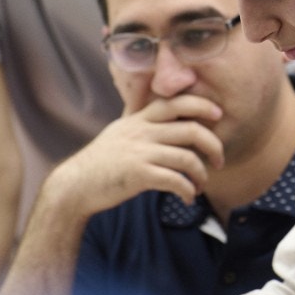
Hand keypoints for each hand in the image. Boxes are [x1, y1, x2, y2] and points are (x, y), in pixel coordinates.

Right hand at [38, 94, 224, 219]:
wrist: (74, 186)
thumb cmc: (100, 161)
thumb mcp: (118, 129)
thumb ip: (135, 114)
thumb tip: (146, 97)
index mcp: (139, 119)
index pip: (175, 102)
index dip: (201, 105)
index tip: (218, 115)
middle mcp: (142, 132)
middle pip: (191, 129)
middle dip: (214, 145)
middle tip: (219, 161)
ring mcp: (140, 153)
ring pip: (188, 158)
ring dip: (202, 174)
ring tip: (200, 185)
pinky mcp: (139, 175)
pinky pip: (176, 180)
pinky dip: (188, 191)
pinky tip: (188, 198)